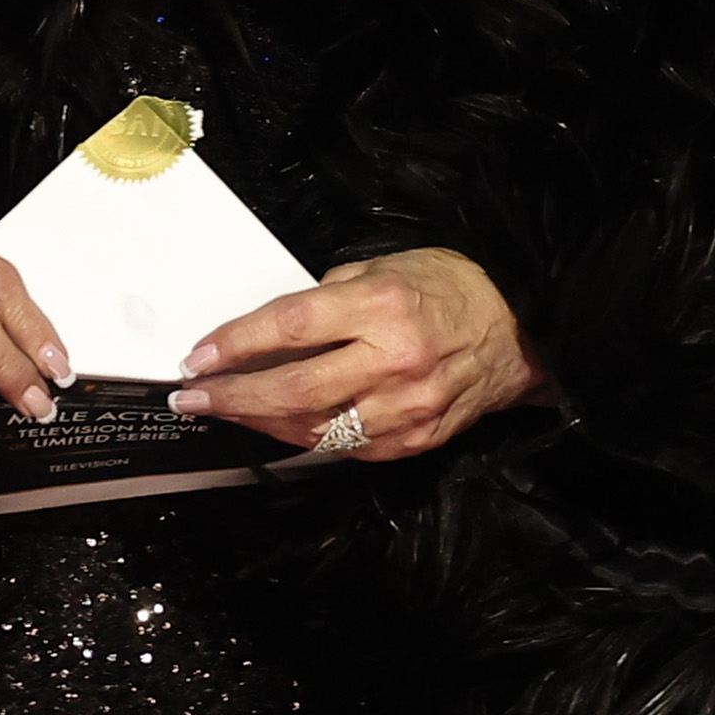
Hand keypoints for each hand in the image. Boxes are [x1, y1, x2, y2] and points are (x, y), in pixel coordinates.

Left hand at [169, 250, 545, 461]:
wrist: (521, 330)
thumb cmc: (450, 289)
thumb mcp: (385, 267)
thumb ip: (328, 298)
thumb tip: (272, 331)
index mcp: (382, 306)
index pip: (291, 327)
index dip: (237, 344)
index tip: (199, 357)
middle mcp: (394, 360)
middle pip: (295, 388)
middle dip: (234, 396)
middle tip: (194, 399)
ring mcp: (407, 406)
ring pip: (315, 428)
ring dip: (262, 422)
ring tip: (229, 410)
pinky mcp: (417, 439)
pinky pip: (348, 447)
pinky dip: (307, 438)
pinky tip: (280, 425)